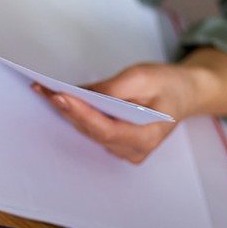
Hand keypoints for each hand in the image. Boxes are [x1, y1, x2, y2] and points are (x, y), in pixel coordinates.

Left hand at [32, 63, 187, 162]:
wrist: (183, 93)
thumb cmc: (168, 85)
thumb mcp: (143, 77)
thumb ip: (114, 88)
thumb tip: (82, 93)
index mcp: (148, 137)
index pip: (107, 129)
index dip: (82, 114)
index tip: (61, 97)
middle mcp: (133, 150)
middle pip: (92, 131)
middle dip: (67, 108)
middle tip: (43, 89)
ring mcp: (123, 150)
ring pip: (88, 131)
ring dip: (66, 110)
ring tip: (44, 91)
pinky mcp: (115, 143)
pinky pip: (90, 129)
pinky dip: (75, 113)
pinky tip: (59, 98)